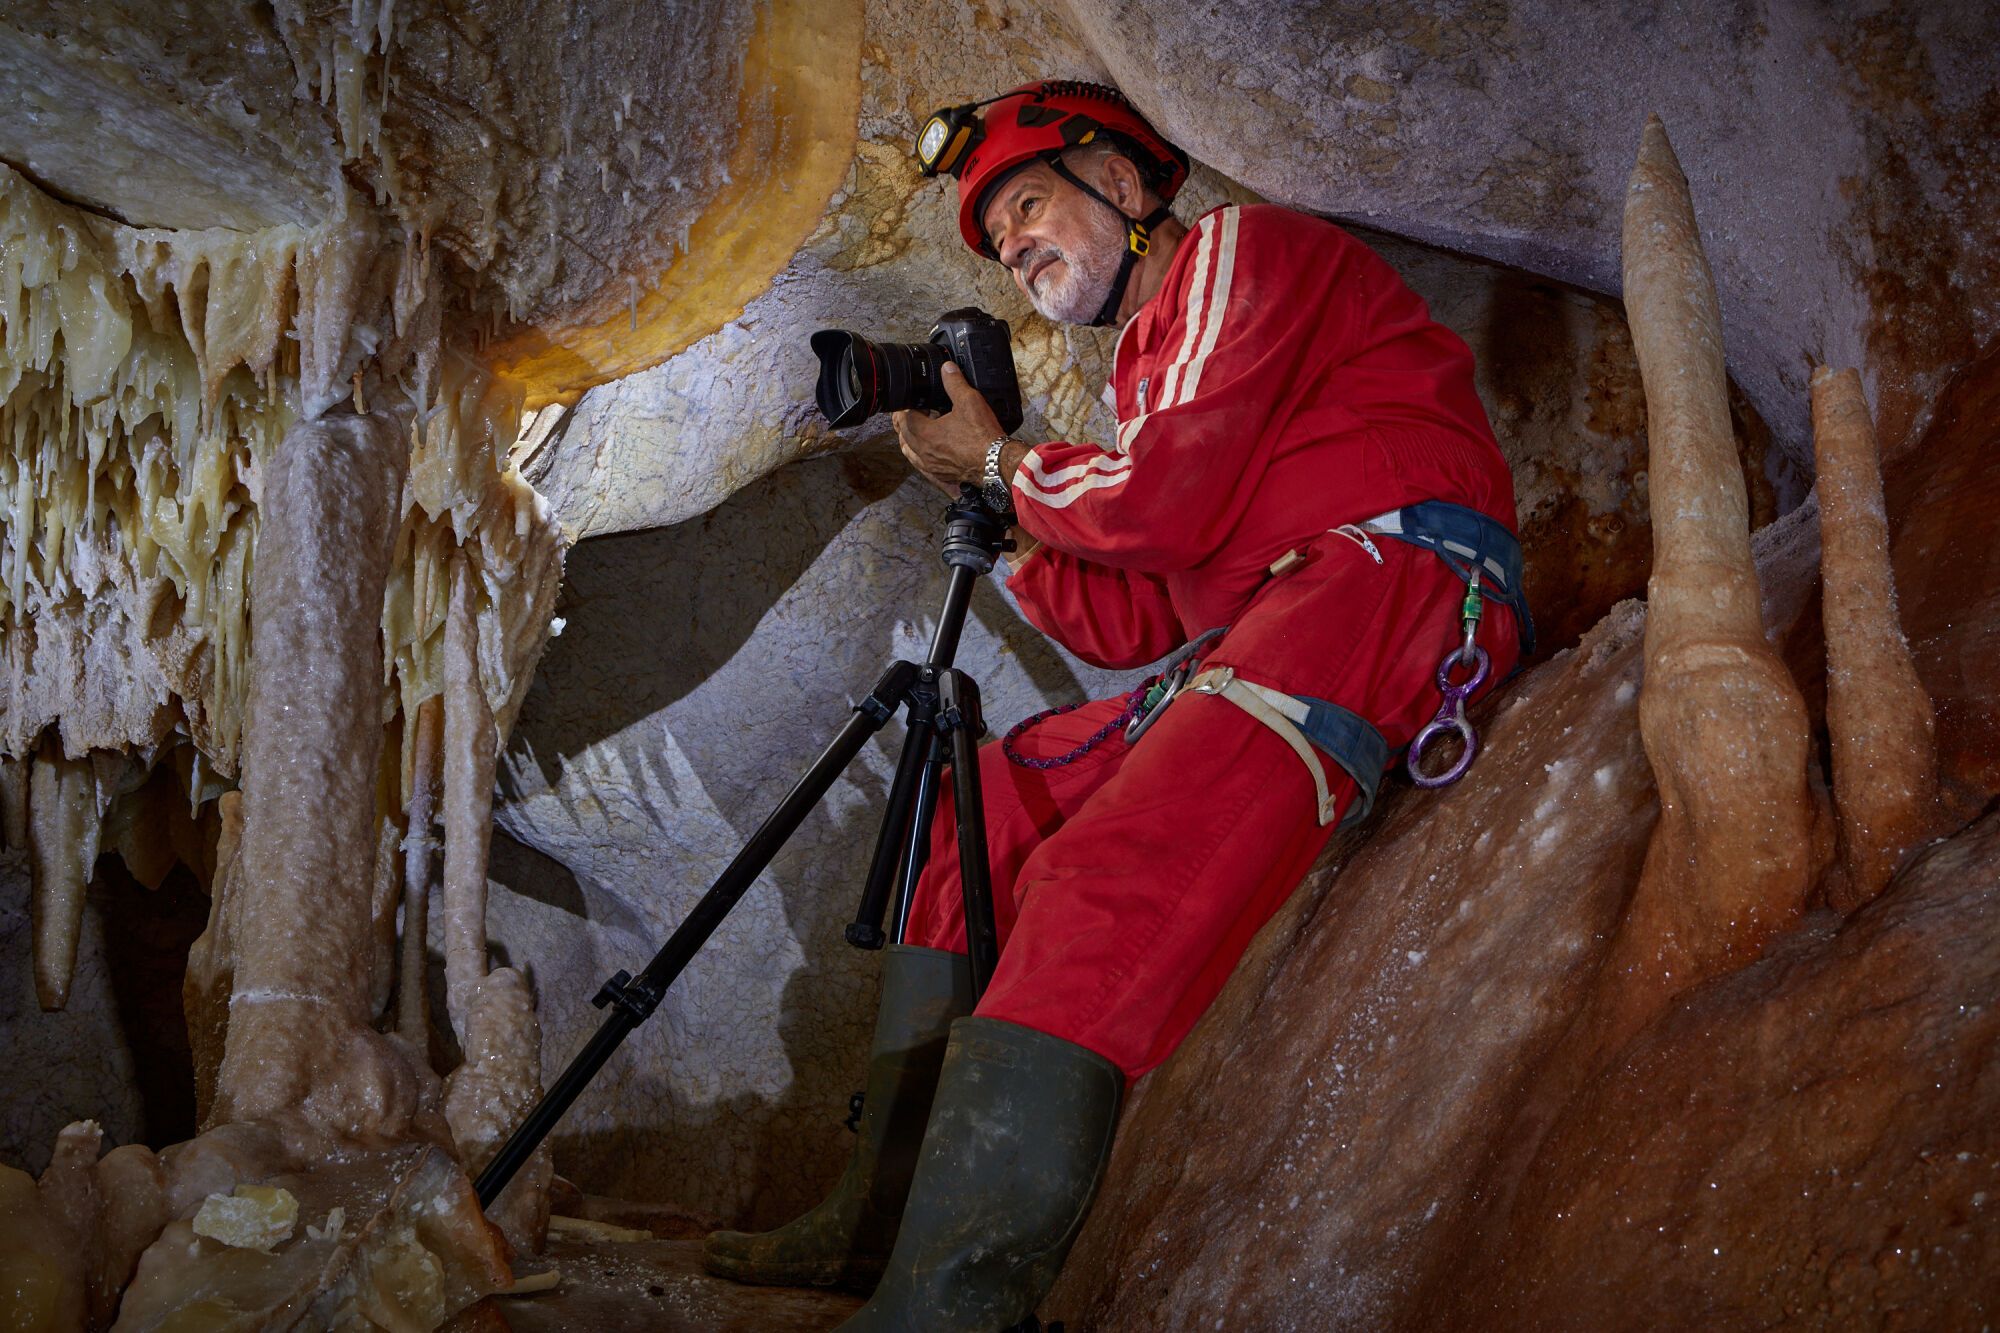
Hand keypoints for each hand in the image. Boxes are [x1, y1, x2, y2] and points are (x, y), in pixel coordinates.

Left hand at [893, 363, 1003, 494]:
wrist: (997, 462)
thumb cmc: (983, 437)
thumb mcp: (969, 401)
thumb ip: (954, 383)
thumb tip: (947, 369)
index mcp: (926, 434)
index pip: (906, 417)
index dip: (908, 405)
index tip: (915, 400)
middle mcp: (925, 452)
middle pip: (904, 435)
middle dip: (904, 421)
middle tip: (910, 411)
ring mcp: (932, 466)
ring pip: (909, 452)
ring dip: (908, 439)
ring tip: (912, 430)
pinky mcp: (941, 474)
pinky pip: (921, 466)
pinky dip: (918, 456)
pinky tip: (925, 452)